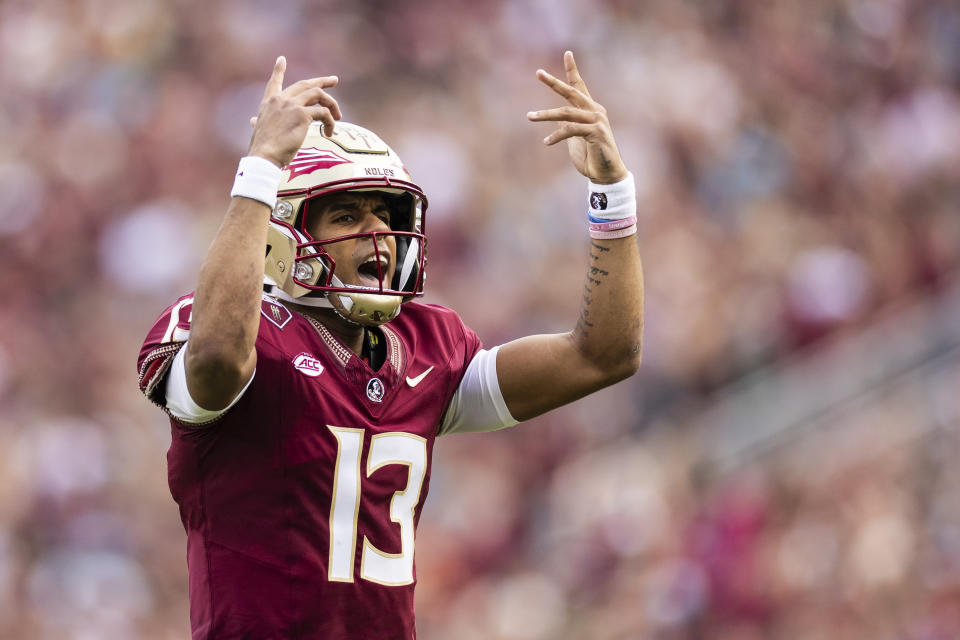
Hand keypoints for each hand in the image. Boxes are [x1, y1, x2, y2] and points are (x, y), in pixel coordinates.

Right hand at [247, 56, 341, 167]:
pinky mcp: (302, 115)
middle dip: (322, 81)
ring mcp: (292, 105)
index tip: (282, 59)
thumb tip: (252, 121)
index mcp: (269, 103)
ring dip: (331, 104)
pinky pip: (324, 113)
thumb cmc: (262, 148)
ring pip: (318, 94)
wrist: (264, 155)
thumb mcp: (259, 129)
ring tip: (337, 117)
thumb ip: (258, 122)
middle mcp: (280, 100)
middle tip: (334, 80)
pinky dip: (330, 122)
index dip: (278, 70)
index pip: (274, 82)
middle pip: (305, 84)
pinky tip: (329, 132)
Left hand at [527, 51, 626, 183]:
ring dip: (545, 114)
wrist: (607, 174)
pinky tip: (546, 142)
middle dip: (554, 82)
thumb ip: (569, 126)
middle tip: (538, 73)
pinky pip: (570, 130)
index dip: (572, 70)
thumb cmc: (591, 157)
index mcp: (590, 110)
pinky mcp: (596, 133)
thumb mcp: (576, 139)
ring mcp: (597, 121)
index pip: (580, 86)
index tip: (567, 53)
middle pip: (572, 92)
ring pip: (566, 113)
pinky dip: (556, 136)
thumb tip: (557, 120)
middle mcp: (595, 111)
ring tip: (529, 116)